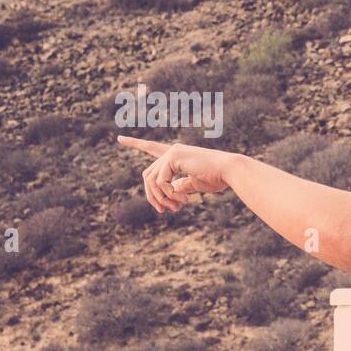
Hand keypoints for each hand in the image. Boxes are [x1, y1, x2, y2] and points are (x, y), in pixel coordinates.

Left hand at [116, 136, 235, 212]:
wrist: (230, 172)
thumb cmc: (218, 178)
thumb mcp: (196, 184)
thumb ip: (181, 186)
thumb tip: (170, 191)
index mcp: (177, 155)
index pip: (152, 148)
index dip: (136, 144)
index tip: (120, 139)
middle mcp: (172, 151)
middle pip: (148, 175)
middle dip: (153, 196)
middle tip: (165, 211)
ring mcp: (172, 152)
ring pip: (151, 180)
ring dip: (161, 198)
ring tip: (177, 207)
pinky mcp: (173, 157)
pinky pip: (160, 181)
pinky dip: (168, 194)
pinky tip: (183, 199)